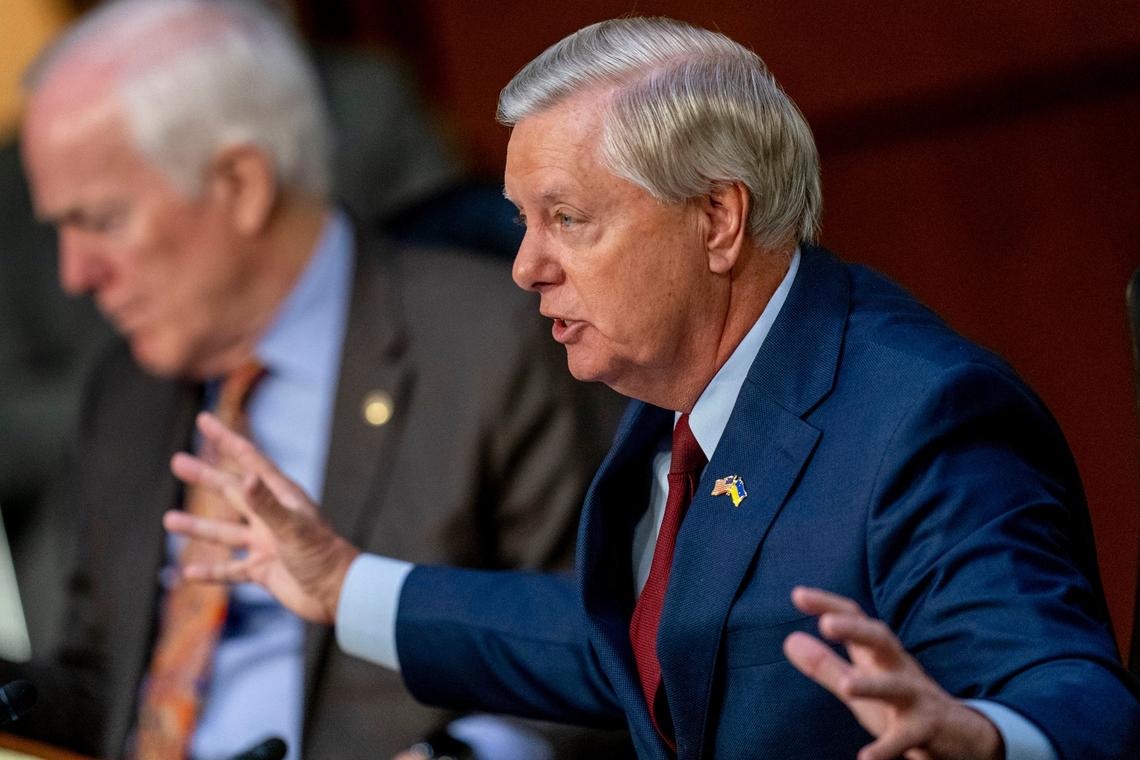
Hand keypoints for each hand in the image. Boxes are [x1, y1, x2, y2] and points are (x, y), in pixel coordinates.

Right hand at [164, 412, 359, 623]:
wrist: (339, 593)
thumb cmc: (322, 555)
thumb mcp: (292, 526)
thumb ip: (266, 504)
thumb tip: (245, 478)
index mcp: (282, 497)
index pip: (249, 460)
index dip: (226, 440)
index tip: (204, 420)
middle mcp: (272, 517)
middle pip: (232, 491)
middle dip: (205, 477)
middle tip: (176, 462)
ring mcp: (266, 544)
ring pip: (225, 532)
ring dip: (198, 526)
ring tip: (169, 520)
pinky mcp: (264, 571)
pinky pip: (230, 570)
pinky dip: (211, 572)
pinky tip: (188, 573)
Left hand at [783, 587, 1002, 759]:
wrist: (959, 736)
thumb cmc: (898, 704)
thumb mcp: (860, 681)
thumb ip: (825, 664)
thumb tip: (789, 640)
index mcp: (879, 655)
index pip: (856, 619)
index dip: (829, 604)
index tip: (798, 594)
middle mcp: (898, 669)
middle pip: (882, 639)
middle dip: (856, 629)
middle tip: (827, 624)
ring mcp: (915, 699)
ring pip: (897, 687)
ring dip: (873, 685)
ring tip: (847, 688)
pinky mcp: (926, 730)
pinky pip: (906, 738)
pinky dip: (886, 748)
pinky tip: (865, 758)